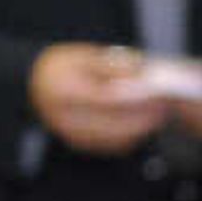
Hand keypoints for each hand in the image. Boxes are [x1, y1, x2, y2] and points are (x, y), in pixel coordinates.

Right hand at [30, 44, 168, 155]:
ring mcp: (70, 134)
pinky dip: (132, 136)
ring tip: (158, 113)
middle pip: (112, 122)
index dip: (133, 96)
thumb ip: (110, 64)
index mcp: (62, 90)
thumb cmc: (62, 67)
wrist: (37, 84)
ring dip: (140, 128)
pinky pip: (111, 145)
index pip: (104, 97)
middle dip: (142, 116)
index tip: (155, 91)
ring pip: (114, 138)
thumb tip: (137, 72)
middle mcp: (63, 117)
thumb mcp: (83, 55)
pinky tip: (144, 124)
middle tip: (164, 105)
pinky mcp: (79, 143)